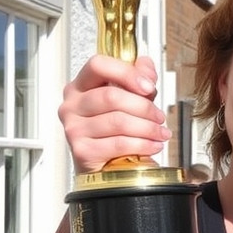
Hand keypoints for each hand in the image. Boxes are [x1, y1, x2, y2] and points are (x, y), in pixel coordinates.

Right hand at [58, 55, 171, 173]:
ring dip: (147, 128)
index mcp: (80, 86)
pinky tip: (153, 145)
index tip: (149, 86)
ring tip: (160, 133)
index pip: (98, 65)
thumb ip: (137, 77)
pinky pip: (119, 143)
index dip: (126, 73)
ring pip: (118, 121)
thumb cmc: (113, 130)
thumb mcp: (128, 98)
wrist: (103, 166)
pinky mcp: (81, 150)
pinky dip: (142, 144)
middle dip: (144, 107)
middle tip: (159, 117)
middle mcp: (72, 105)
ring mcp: (74, 128)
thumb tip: (146, 68)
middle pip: (111, 96)